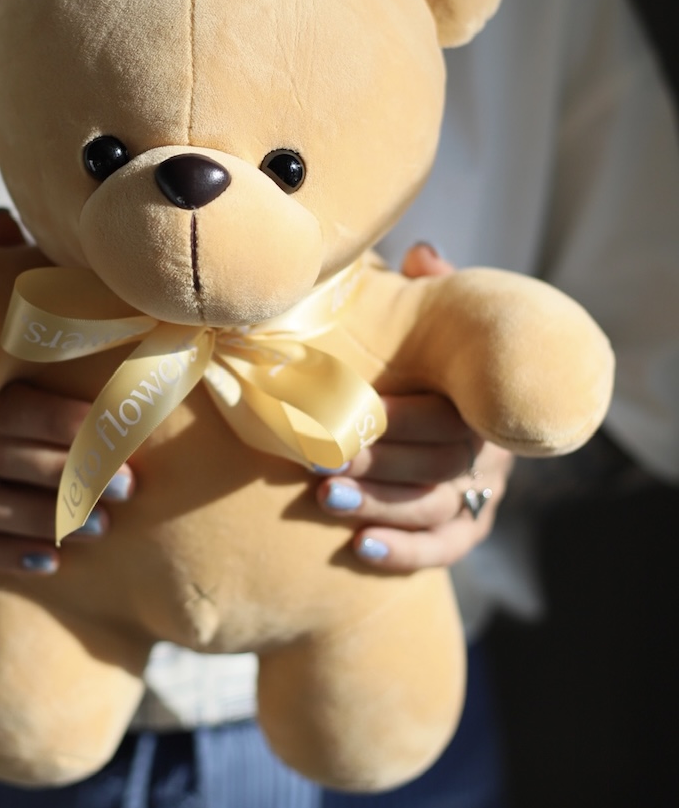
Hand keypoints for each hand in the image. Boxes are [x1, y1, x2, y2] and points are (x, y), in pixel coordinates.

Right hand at [0, 208, 131, 576]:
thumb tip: (2, 216)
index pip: (6, 408)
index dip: (57, 422)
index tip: (112, 430)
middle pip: (0, 461)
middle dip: (67, 476)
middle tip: (129, 486)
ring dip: (46, 520)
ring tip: (104, 528)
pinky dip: (5, 556)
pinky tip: (53, 564)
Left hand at [316, 243, 514, 572]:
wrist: (440, 403)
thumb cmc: (425, 357)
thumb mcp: (431, 320)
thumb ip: (429, 291)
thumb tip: (423, 253)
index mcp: (478, 399)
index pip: (450, 416)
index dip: (404, 419)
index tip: (352, 415)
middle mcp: (486, 448)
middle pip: (440, 465)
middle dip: (378, 464)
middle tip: (322, 461)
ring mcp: (478, 491)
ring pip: (436, 509)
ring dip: (380, 506)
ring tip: (328, 499)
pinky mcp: (465, 527)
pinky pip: (444, 549)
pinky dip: (406, 553)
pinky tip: (361, 549)